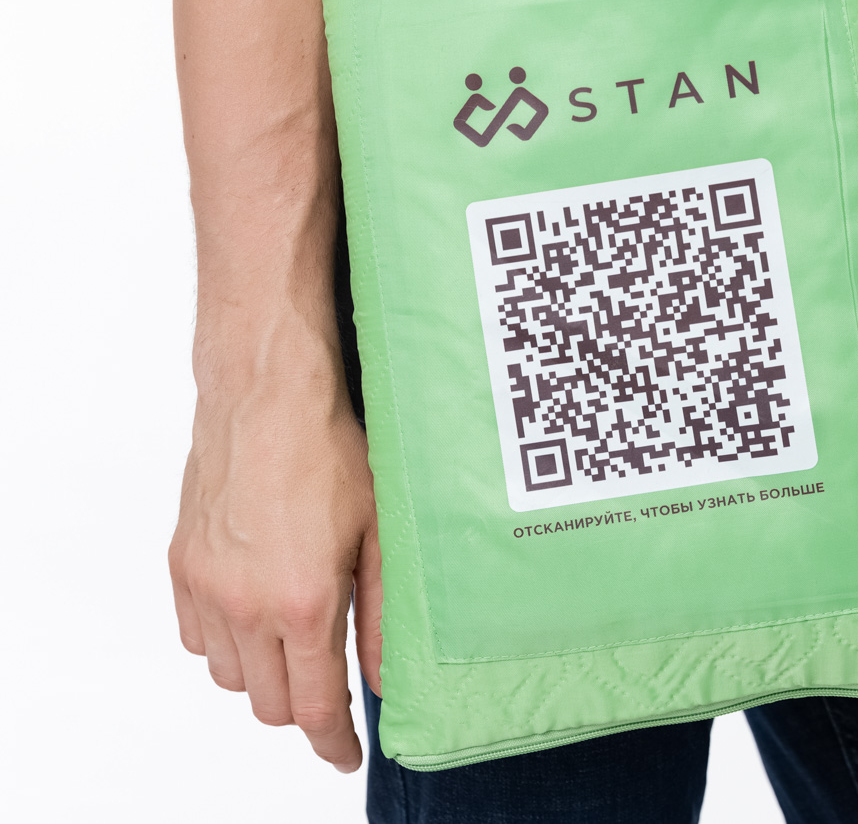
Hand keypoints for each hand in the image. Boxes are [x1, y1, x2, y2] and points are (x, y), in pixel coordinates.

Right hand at [168, 354, 382, 773]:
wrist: (267, 393)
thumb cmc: (329, 447)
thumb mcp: (380, 529)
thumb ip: (383, 612)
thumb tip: (387, 677)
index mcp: (301, 603)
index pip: (313, 708)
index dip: (334, 741)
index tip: (345, 753)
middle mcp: (245, 605)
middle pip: (268, 703)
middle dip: (302, 704)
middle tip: (328, 680)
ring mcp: (207, 586)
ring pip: (229, 675)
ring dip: (262, 672)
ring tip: (293, 636)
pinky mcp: (182, 564)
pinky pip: (196, 636)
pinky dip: (223, 641)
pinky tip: (252, 611)